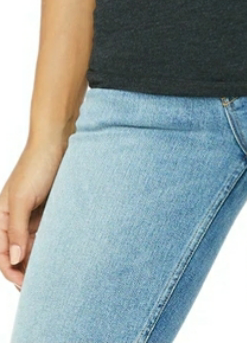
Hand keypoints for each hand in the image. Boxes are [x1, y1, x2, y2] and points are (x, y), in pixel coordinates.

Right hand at [0, 136, 66, 290]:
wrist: (59, 140)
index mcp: (1, 216)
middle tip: (41, 286)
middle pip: (18, 254)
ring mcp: (32, 216)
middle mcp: (15, 218)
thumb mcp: (22, 198)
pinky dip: (51, 247)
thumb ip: (17, 229)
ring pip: (34, 247)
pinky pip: (48, 236)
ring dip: (39, 260)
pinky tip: (60, 255)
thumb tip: (15, 259)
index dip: (12, 271)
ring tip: (53, 274)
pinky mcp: (49, 211)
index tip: (26, 285)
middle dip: (26, 271)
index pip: (3, 253)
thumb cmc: (36, 164)